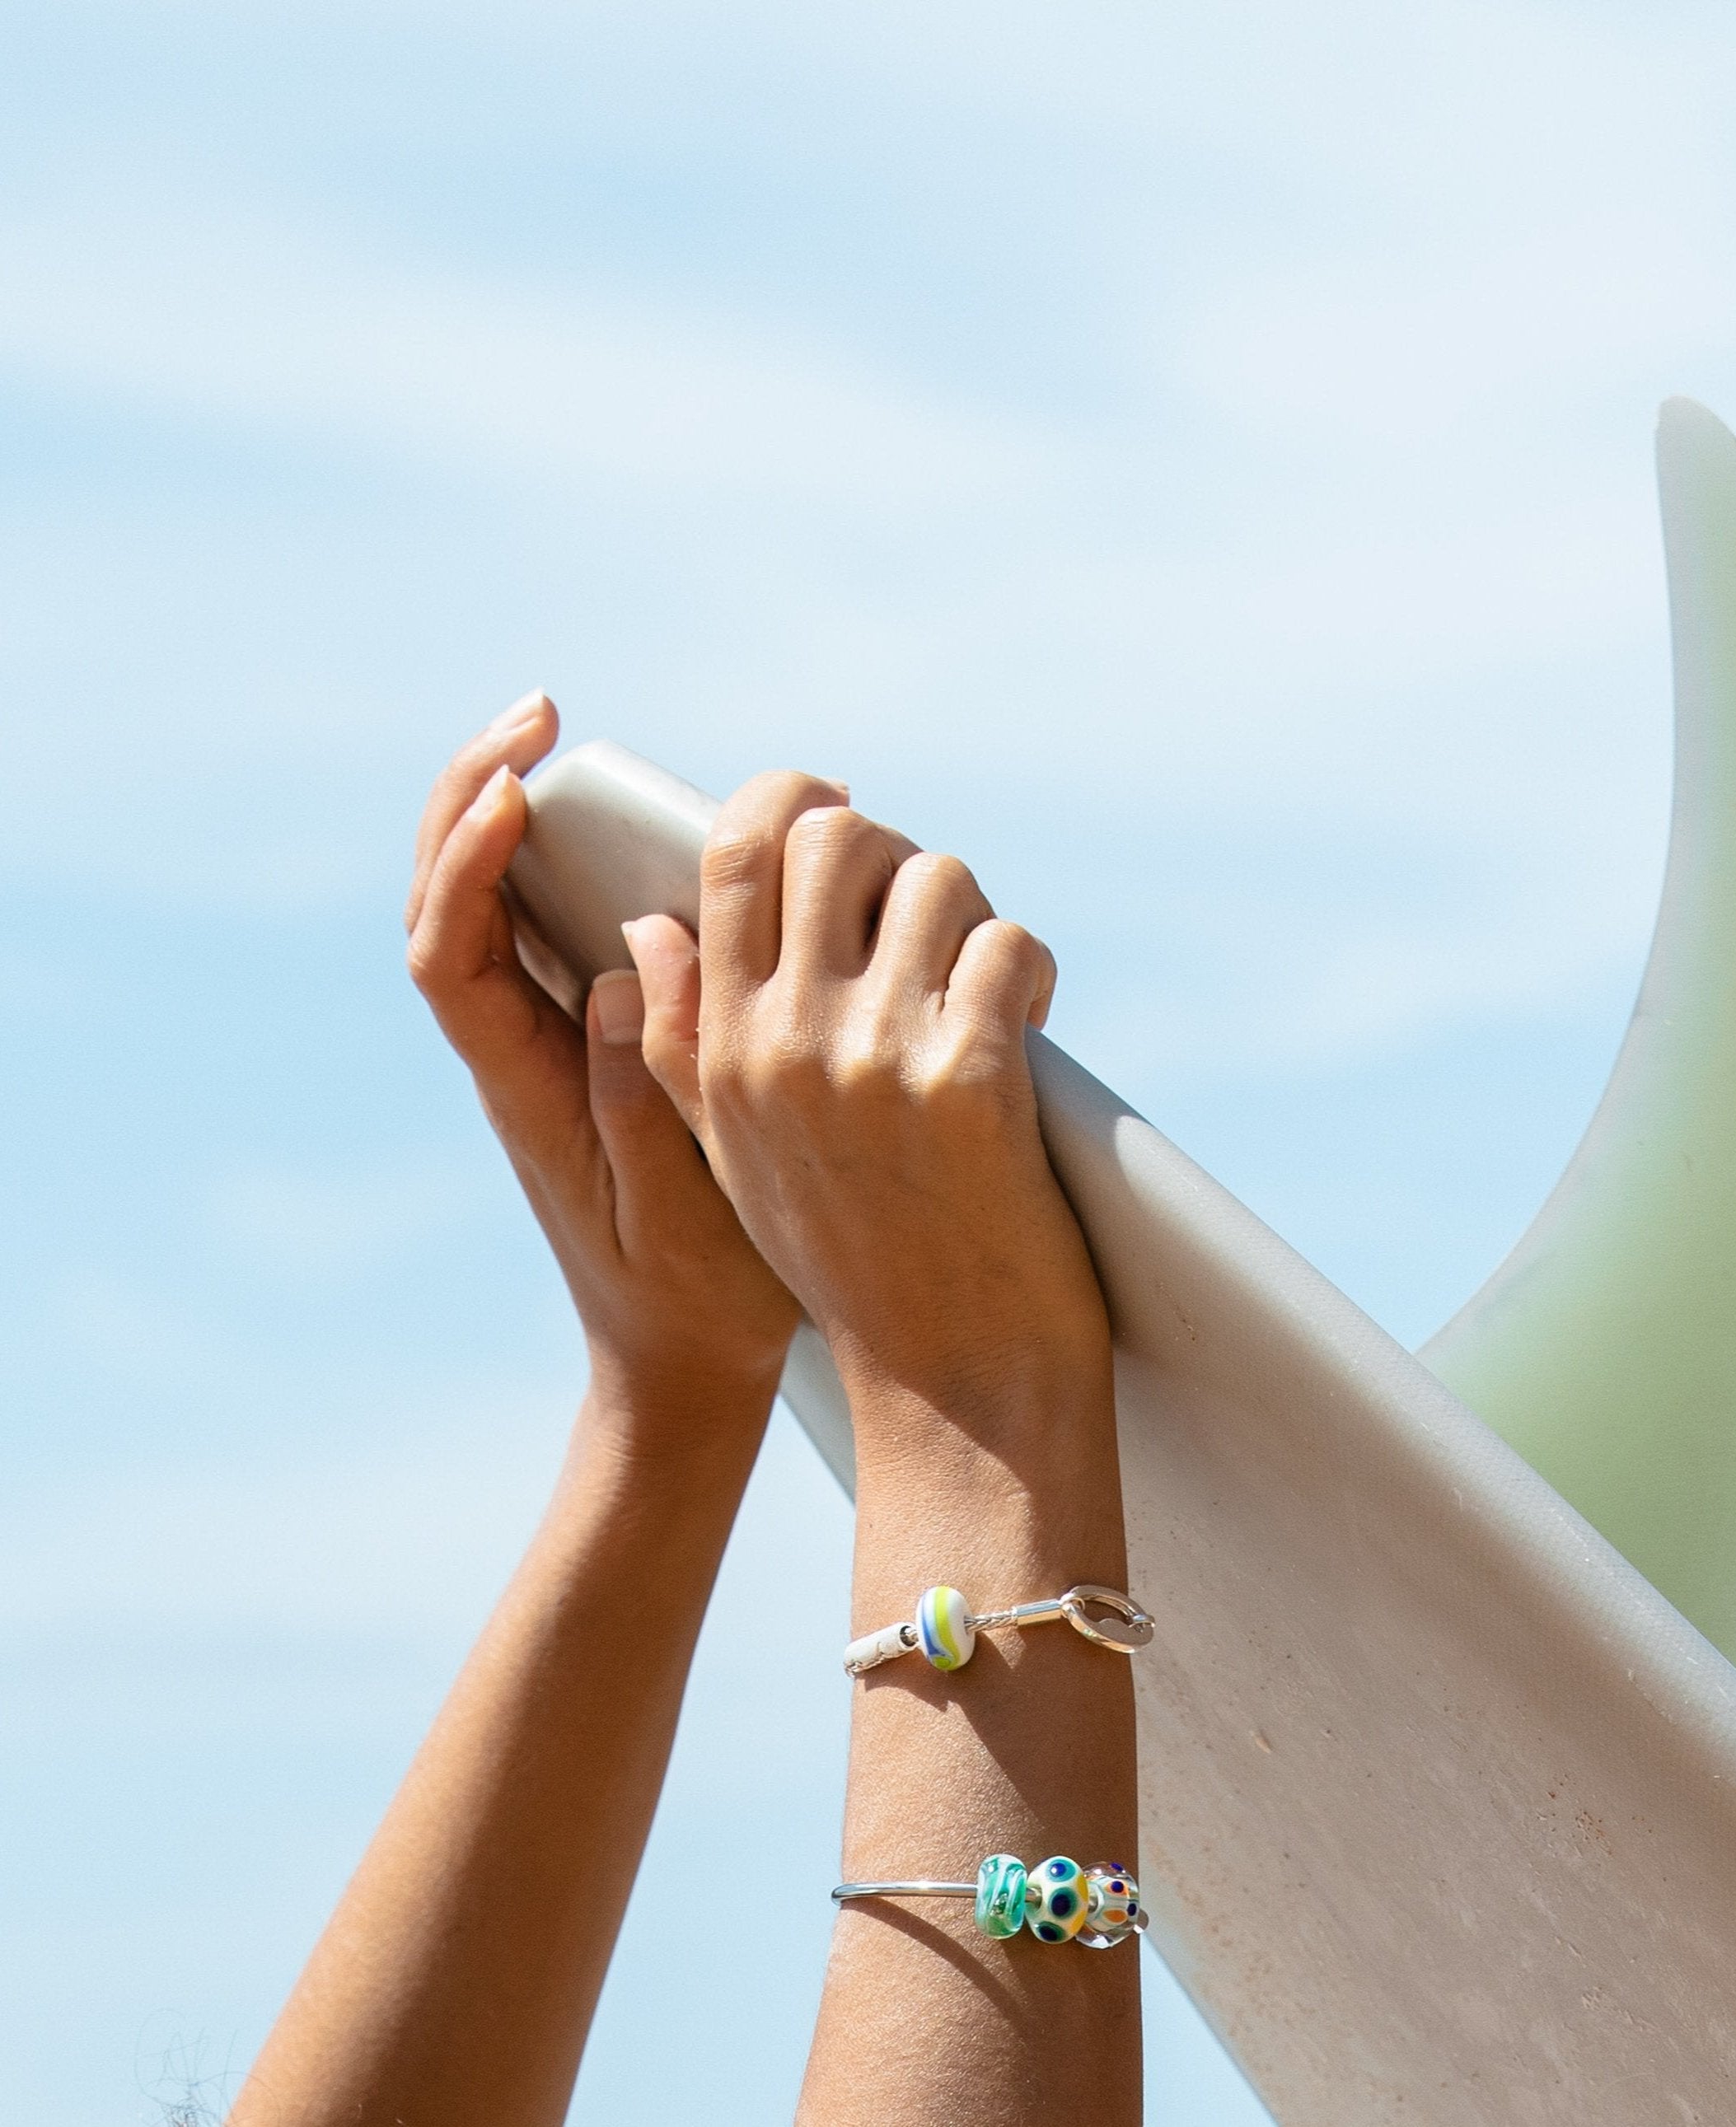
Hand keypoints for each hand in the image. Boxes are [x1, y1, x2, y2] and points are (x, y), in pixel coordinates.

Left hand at [405, 697, 800, 1453]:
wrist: (684, 1364)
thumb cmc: (690, 1300)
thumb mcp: (676, 1211)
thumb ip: (640, 1093)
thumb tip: (618, 965)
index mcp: (520, 1091)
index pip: (448, 954)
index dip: (463, 863)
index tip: (516, 792)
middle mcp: (519, 1053)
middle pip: (446, 903)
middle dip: (472, 795)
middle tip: (538, 713)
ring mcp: (551, 1044)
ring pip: (493, 907)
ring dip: (509, 811)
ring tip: (559, 736)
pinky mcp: (594, 1044)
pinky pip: (558, 933)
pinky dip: (574, 862)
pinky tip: (627, 824)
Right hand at [626, 773, 1111, 1461]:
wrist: (956, 1387)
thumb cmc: (857, 1266)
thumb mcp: (739, 1158)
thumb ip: (685, 1042)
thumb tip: (649, 923)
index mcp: (721, 1051)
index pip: (735, 853)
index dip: (792, 799)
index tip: (844, 811)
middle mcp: (784, 1044)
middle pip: (837, 837)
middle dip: (899, 855)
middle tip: (934, 918)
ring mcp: (875, 1061)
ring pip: (939, 880)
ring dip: (977, 919)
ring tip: (986, 986)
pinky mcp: (970, 1083)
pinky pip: (1009, 946)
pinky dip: (1033, 972)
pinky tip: (1031, 1027)